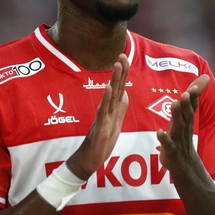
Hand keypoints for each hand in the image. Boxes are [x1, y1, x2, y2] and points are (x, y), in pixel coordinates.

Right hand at [67, 54, 128, 179]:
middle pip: (115, 88)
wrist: (89, 159)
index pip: (119, 88)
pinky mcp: (100, 127)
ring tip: (117, 65)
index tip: (125, 57)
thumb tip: (125, 93)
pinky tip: (109, 88)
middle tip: (122, 55)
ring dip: (114, 80)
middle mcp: (106, 110)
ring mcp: (102, 118)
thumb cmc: (101, 142)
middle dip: (120, 71)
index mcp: (111, 110)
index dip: (123, 73)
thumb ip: (120, 108)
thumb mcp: (115, 123)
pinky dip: (106, 99)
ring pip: (110, 96)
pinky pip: (103, 112)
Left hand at [157, 74, 209, 170]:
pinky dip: (164, 139)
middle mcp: (184, 128)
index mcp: (187, 120)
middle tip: (187, 92)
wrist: (184, 166)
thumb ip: (192, 99)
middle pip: (186, 114)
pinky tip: (159, 132)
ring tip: (174, 104)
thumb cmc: (182, 137)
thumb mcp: (187, 118)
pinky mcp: (171, 151)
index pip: (192, 106)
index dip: (195, 95)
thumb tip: (205, 77)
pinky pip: (168, 144)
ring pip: (178, 127)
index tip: (198, 84)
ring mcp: (178, 139)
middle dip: (187, 103)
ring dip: (176, 116)